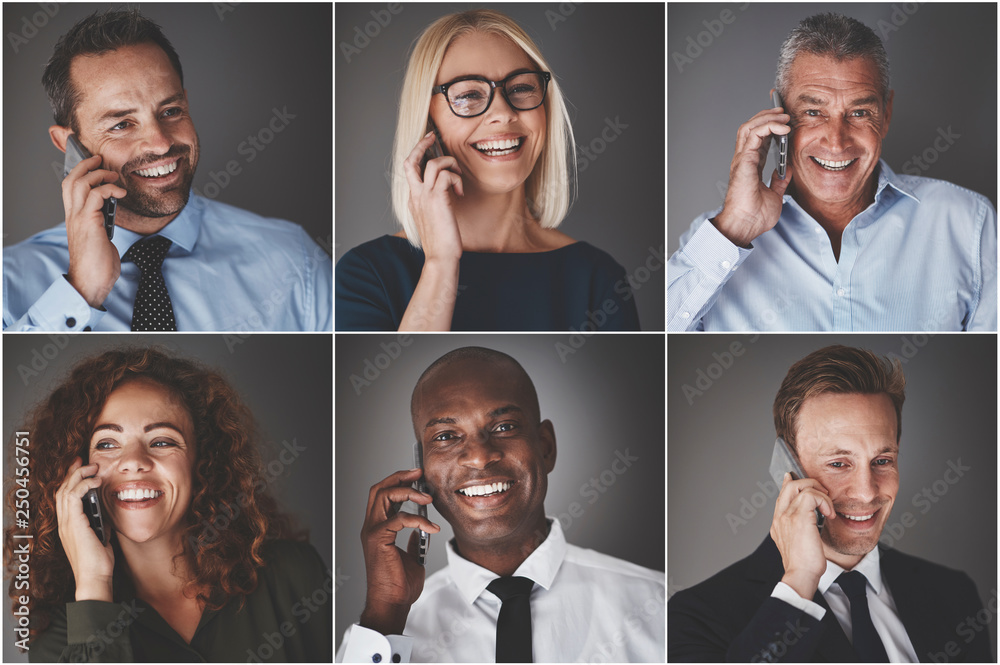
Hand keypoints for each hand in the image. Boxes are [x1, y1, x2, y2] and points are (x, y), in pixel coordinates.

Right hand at [55, 457, 114, 600]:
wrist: (95, 577)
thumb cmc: (99, 561)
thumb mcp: (101, 536)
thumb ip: (99, 523)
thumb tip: (106, 512)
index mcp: (69, 525)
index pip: (65, 497)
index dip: (71, 480)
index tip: (81, 468)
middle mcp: (64, 523)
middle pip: (61, 490)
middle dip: (72, 472)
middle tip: (83, 461)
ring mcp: (66, 523)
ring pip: (65, 490)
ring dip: (79, 475)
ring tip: (92, 467)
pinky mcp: (74, 524)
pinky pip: (74, 497)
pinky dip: (84, 485)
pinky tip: (96, 481)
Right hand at [62, 154, 126, 307]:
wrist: (91, 282)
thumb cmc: (97, 264)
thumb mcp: (100, 238)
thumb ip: (101, 223)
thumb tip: (110, 214)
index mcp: (74, 218)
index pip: (69, 188)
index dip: (78, 172)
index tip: (93, 165)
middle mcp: (72, 216)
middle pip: (71, 180)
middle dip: (86, 166)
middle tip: (101, 160)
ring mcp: (79, 218)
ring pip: (80, 183)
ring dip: (98, 175)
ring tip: (113, 176)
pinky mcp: (89, 222)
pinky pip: (96, 195)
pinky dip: (109, 189)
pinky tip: (121, 193)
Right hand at [360, 468, 440, 634]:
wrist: (392, 603)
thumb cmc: (399, 586)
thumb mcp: (411, 556)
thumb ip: (412, 541)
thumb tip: (421, 530)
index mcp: (377, 529)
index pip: (382, 495)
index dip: (398, 482)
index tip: (417, 477)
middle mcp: (371, 527)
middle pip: (379, 489)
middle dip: (400, 477)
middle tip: (419, 474)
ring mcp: (372, 532)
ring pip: (384, 496)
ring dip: (408, 492)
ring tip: (427, 498)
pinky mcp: (378, 539)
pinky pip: (399, 519)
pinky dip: (418, 519)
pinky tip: (431, 527)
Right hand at [403, 132, 463, 263]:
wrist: (440, 257)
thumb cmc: (441, 242)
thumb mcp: (434, 220)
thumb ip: (434, 205)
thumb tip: (446, 194)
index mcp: (413, 199)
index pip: (410, 170)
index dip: (418, 154)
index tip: (428, 145)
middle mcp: (415, 195)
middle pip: (411, 160)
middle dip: (422, 144)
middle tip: (433, 136)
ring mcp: (424, 197)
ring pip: (432, 164)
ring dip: (449, 163)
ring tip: (458, 176)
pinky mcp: (437, 199)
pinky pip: (446, 175)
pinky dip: (456, 179)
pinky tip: (460, 192)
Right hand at [712, 106, 793, 247]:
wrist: (745, 225)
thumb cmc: (754, 216)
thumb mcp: (775, 195)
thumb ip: (779, 181)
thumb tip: (786, 171)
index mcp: (751, 166)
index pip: (758, 138)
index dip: (769, 126)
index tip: (785, 121)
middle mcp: (744, 160)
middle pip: (751, 127)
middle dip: (767, 115)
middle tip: (784, 112)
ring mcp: (742, 159)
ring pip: (750, 126)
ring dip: (767, 117)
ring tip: (783, 115)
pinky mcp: (744, 160)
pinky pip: (754, 134)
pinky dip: (768, 126)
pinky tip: (782, 127)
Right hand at [769, 472, 835, 599]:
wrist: (801, 575)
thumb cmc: (803, 564)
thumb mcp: (797, 543)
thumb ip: (798, 528)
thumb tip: (809, 519)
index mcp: (778, 522)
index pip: (782, 494)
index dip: (789, 482)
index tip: (793, 476)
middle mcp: (780, 516)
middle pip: (790, 485)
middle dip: (809, 483)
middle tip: (823, 493)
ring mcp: (787, 516)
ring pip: (802, 487)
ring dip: (821, 495)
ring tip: (828, 508)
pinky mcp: (799, 517)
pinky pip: (812, 496)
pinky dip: (824, 502)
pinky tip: (829, 514)